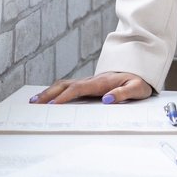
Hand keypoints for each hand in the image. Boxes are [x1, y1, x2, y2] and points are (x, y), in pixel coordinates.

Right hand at [33, 73, 153, 104]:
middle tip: (34, 104)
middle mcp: (92, 80)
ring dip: (49, 92)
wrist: (143, 70)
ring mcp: (89, 81)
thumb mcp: (138, 88)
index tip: (52, 105)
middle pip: (66, 85)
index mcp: (102, 82)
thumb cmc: (140, 81)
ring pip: (64, 84)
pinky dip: (55, 91)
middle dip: (49, 94)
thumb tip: (108, 100)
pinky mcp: (88, 84)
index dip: (65, 96)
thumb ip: (124, 93)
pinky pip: (69, 86)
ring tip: (33, 101)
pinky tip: (47, 98)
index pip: (79, 89)